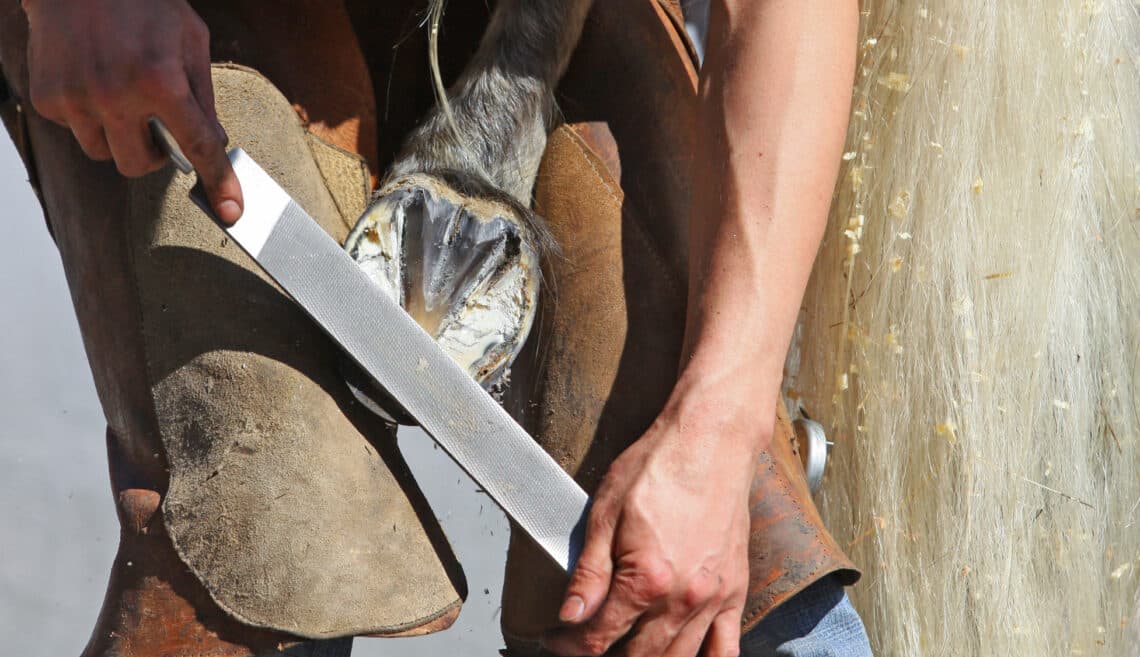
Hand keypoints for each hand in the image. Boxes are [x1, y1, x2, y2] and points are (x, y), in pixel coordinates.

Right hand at [22, 0, 242, 221]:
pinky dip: (88, 117)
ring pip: (104, 153)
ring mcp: (76, 98)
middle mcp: (115, 94)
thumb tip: (215, 140)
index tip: (230, 212)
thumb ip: (203, 94)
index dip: (218, 182)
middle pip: (138, 165)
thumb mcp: (190, 39)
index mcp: (160, 80)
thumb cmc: (140, 2)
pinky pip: (75, 130)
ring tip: (122, 98)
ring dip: (118, 137)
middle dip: (154, 155)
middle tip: (159, 128)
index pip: (197, 146)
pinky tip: (94, 83)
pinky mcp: (47, 96)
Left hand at [542, 406, 765, 656]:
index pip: (599, 636)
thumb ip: (589, 573)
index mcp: (646, 580)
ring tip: (626, 652)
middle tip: (586, 645)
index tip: (558, 639)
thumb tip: (570, 616)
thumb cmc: (658, 467)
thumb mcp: (605, 513)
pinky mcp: (736, 589)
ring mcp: (714, 598)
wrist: (710, 442)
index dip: (571, 645)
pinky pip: (726, 646)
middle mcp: (683, 598)